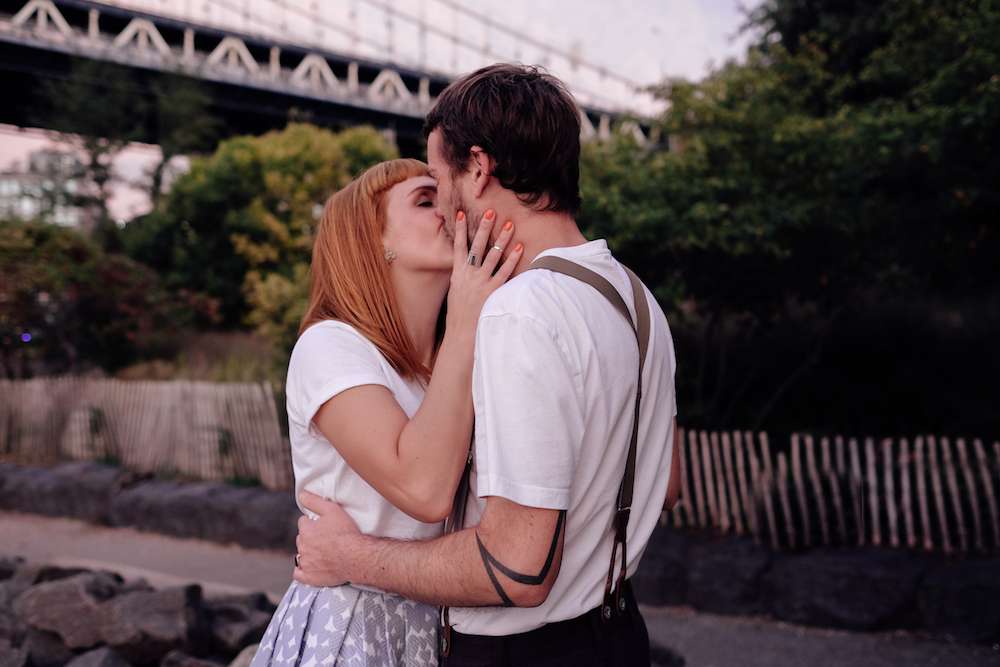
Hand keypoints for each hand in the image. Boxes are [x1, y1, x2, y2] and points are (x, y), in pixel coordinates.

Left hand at [293, 491, 363, 586]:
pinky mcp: (310, 577)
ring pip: (301, 555)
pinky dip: (303, 570)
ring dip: (308, 552)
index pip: (303, 523)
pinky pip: (299, 574)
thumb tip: (302, 495)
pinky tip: (311, 567)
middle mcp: (303, 546)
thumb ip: (314, 501)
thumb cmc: (346, 533)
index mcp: (306, 530)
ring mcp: (306, 562)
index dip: (313, 522)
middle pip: (302, 538)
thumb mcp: (332, 509)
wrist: (356, 557)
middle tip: (325, 538)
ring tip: (322, 552)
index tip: (322, 525)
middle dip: (310, 537)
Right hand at [445, 210, 522, 337]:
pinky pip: (505, 271)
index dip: (460, 230)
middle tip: (491, 211)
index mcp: (458, 273)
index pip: (458, 246)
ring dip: (502, 239)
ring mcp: (481, 282)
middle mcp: (469, 275)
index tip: (461, 213)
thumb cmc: (459, 312)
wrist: (461, 333)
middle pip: (477, 246)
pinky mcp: (493, 291)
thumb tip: (466, 262)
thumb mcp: (455, 290)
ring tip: (510, 224)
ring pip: (493, 255)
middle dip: (484, 228)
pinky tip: (520, 247)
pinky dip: (513, 259)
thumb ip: (461, 275)